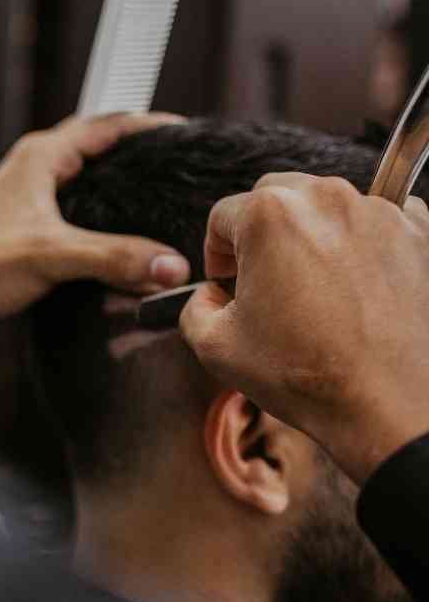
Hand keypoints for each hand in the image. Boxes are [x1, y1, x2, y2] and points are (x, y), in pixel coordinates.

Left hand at [0, 113, 189, 359]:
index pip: (105, 125)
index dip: (147, 126)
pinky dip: (101, 210)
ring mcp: (28, 195)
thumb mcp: (52, 256)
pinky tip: (118, 230)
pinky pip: (74, 205)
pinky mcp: (26, 223)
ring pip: (84, 176)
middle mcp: (33, 168)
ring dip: (117, 180)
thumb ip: (114, 257)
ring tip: (156, 191)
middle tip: (176, 162)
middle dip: (136, 150)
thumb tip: (171, 265)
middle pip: (97, 145)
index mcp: (39, 157)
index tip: (184, 133)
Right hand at [180, 173, 428, 485]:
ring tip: (311, 291)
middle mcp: (324, 198)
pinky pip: (375, 219)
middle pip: (274, 197)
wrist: (384, 404)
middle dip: (260, 236)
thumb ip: (195, 307)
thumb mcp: (215, 346)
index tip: (227, 282)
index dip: (215, 253)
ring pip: (324, 206)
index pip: (222, 216)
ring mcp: (377, 210)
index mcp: (268, 215)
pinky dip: (359, 241)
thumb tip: (210, 295)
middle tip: (265, 283)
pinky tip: (352, 284)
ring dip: (309, 236)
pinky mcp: (416, 231)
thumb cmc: (302, 375)